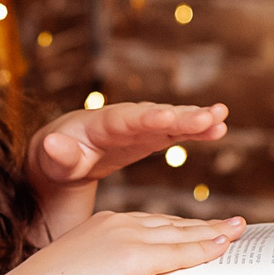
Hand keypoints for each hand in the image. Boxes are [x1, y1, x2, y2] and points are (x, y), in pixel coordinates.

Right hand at [0, 209, 246, 274]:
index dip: (181, 228)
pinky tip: (223, 247)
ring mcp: (127, 236)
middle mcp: (118, 223)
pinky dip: (204, 249)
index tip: (203, 230)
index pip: (153, 224)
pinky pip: (179, 252)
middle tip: (235, 226)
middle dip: (205, 226)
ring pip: (181, 234)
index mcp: (104, 225)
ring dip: (214, 233)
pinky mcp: (133, 256)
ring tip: (239, 232)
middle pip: (173, 224)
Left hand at [27, 100, 230, 190]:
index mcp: (101, 124)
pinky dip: (195, 130)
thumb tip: (52, 143)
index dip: (147, 118)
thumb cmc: (56, 158)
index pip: (127, 119)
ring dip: (196, 119)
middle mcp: (125, 119)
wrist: (63, 154)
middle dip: (182, 116)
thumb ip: (57, 153)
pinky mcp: (150, 137)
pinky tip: (218, 129)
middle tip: (211, 115)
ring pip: (171, 120)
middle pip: (157, 115)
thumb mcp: (52, 159)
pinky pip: (176, 132)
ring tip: (221, 118)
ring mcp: (140, 127)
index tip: (167, 117)